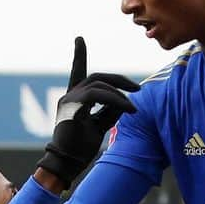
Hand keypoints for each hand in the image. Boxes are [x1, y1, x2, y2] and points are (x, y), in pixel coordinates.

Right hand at [35, 37, 138, 188]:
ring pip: (98, 85)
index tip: (79, 38)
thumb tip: (125, 101)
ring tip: (134, 108)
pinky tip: (128, 109)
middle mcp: (70, 96)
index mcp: (75, 99)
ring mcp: (69, 100)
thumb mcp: (100, 125)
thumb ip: (110, 111)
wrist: (66, 165)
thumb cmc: (81, 148)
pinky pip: (96, 96)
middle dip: (119, 79)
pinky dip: (115, 100)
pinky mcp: (72, 108)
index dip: (78, 55)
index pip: (77, 72)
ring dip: (120, 94)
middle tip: (138, 87)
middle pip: (96, 77)